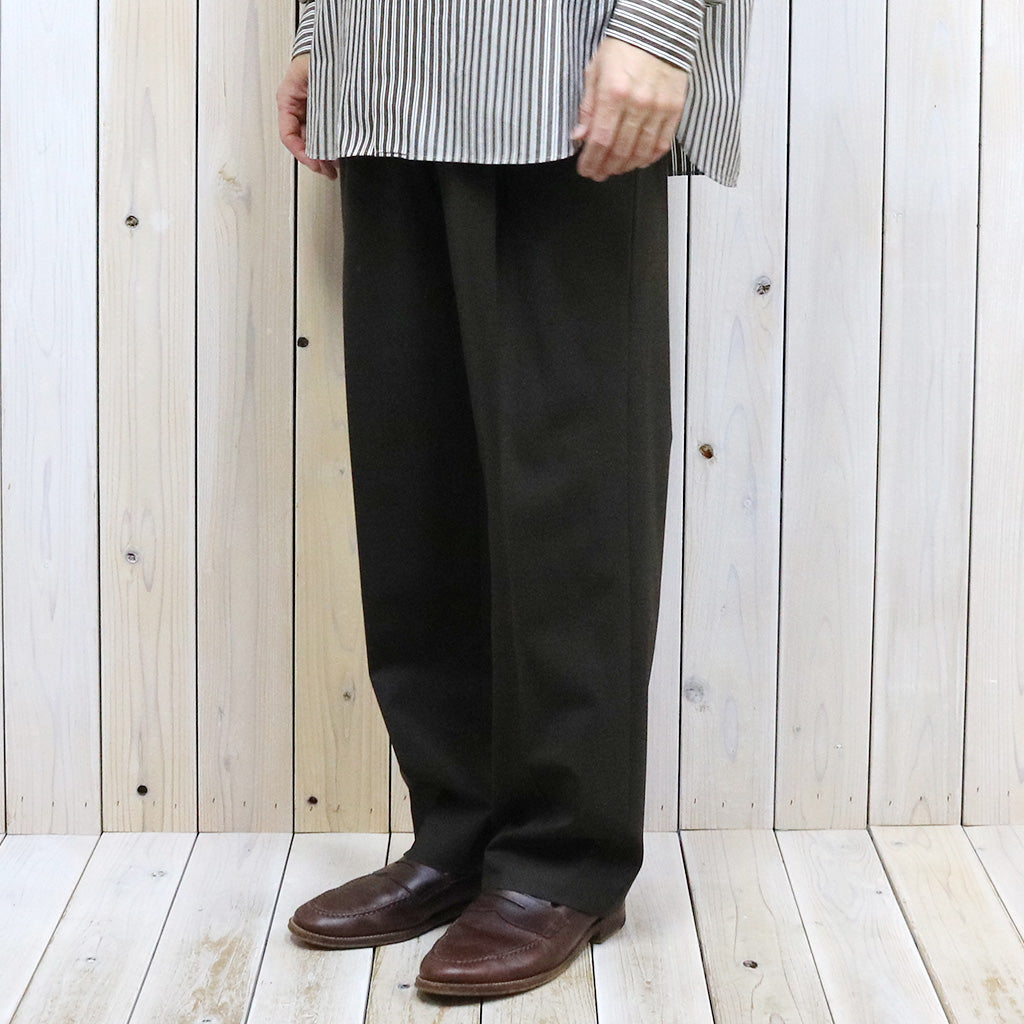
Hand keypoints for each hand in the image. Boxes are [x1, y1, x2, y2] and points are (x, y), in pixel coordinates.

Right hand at [276, 54, 340, 179]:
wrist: (334, 43)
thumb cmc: (320, 54)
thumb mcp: (315, 80)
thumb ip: (319, 105)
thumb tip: (329, 133)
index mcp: (288, 100)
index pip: (288, 135)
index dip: (302, 153)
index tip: (316, 163)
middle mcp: (297, 108)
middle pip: (302, 142)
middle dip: (316, 159)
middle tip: (330, 171)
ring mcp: (310, 111)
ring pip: (313, 140)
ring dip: (324, 155)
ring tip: (336, 167)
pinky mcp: (324, 113)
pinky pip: (324, 133)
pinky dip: (331, 146)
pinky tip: (341, 154)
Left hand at [573, 38, 688, 181]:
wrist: (657, 30)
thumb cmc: (623, 49)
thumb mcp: (595, 72)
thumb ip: (588, 107)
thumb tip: (580, 136)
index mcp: (614, 93)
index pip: (600, 139)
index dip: (591, 160)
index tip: (585, 169)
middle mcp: (638, 104)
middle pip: (619, 150)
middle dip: (606, 167)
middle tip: (598, 173)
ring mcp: (658, 108)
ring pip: (640, 152)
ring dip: (625, 166)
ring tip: (615, 169)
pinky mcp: (674, 109)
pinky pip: (661, 144)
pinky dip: (648, 158)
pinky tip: (637, 161)